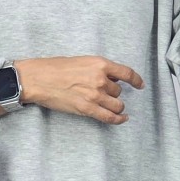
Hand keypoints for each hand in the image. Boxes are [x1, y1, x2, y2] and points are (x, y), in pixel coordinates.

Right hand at [16, 56, 143, 123]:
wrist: (39, 79)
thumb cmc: (56, 68)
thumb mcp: (82, 61)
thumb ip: (98, 69)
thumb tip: (112, 79)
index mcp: (100, 64)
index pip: (126, 73)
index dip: (136, 80)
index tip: (140, 84)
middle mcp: (100, 79)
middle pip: (119, 91)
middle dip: (113, 92)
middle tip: (100, 92)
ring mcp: (95, 95)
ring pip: (117, 104)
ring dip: (115, 105)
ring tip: (108, 104)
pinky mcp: (87, 109)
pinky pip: (109, 117)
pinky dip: (119, 119)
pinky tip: (123, 118)